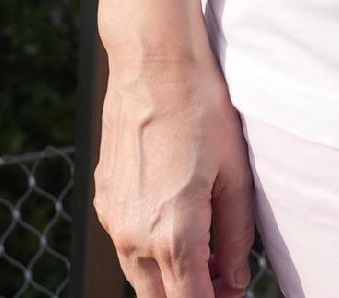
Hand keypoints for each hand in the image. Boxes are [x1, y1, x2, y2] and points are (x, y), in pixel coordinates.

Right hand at [95, 37, 257, 297]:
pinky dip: (149, 251)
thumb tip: (235, 283)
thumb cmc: (202, 112)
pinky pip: (125, 244)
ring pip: (139, 277)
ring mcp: (112, 219)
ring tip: (207, 255)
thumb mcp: (235, 176)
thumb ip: (236, 238)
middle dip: (191, 296)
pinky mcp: (102, 200)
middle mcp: (134, 236)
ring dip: (170, 278)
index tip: (233, 297)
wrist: (153, 64)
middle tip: (223, 280)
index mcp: (173, 234)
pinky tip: (177, 225)